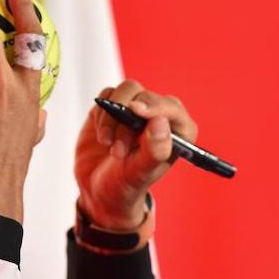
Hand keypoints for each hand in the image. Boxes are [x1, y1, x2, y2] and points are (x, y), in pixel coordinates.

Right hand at [75, 81, 197, 230]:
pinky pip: (108, 95)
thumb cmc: (127, 183)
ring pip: (127, 91)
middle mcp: (161, 116)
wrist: (99, 188)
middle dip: (127, 122)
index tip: (134, 110)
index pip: (173, 109)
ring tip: (108, 145)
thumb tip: (161, 122)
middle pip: (146, 97)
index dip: (155, 106)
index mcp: (179, 132)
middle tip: (118, 151)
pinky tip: (103, 137)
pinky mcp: (116, 105)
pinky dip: (102, 114)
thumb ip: (154, 150)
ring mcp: (137, 109)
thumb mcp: (140, 173)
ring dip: (113, 118)